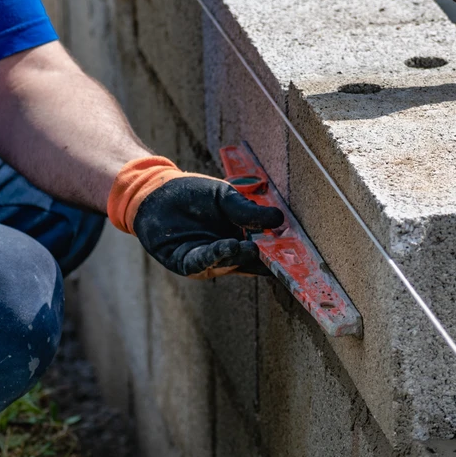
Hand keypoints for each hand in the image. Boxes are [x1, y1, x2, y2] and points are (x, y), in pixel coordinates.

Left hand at [108, 157, 283, 278]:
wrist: (156, 192)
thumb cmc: (193, 194)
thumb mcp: (225, 198)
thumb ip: (248, 211)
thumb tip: (279, 220)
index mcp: (241, 239)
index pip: (266, 250)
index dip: (282, 253)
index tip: (299, 253)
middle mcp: (227, 255)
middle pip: (251, 263)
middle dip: (267, 262)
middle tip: (283, 257)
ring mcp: (207, 261)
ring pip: (228, 264)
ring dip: (241, 257)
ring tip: (253, 248)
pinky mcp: (185, 262)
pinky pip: (203, 262)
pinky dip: (217, 255)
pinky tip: (229, 245)